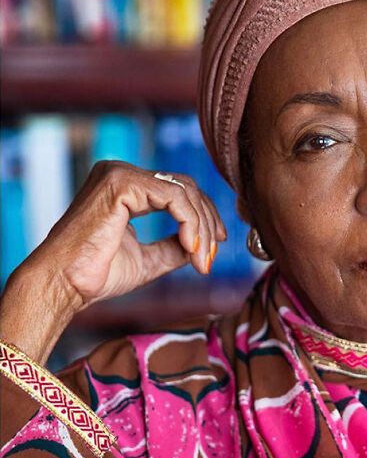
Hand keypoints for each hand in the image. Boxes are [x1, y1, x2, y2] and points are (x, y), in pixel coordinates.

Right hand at [1, 161, 226, 364]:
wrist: (64, 283)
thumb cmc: (95, 275)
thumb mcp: (147, 259)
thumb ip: (173, 247)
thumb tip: (202, 244)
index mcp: (124, 188)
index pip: (177, 191)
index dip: (202, 219)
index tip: (213, 250)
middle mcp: (121, 173)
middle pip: (185, 186)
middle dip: (207, 222)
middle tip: (212, 256)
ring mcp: (120, 174)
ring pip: (183, 191)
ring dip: (201, 227)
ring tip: (203, 259)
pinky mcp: (121, 183)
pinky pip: (174, 197)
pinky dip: (190, 222)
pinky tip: (191, 247)